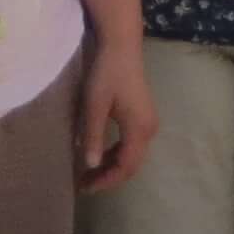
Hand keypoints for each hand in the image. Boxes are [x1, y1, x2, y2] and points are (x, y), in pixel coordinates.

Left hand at [75, 35, 154, 190]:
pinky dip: (117, 153)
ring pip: (132, 155)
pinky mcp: (143, 115)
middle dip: (109, 177)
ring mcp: (148, 123)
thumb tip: (91, 165)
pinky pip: (132, 143)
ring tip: (90, 172)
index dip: (107, 180)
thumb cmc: (106, 74)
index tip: (86, 187)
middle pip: (131, 164)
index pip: (125, 167)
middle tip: (85, 184)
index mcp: (139, 130)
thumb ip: (94, 136)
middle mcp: (148, 130)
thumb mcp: (94, 106)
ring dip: (113, 166)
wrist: (121, 46)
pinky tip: (101, 153)